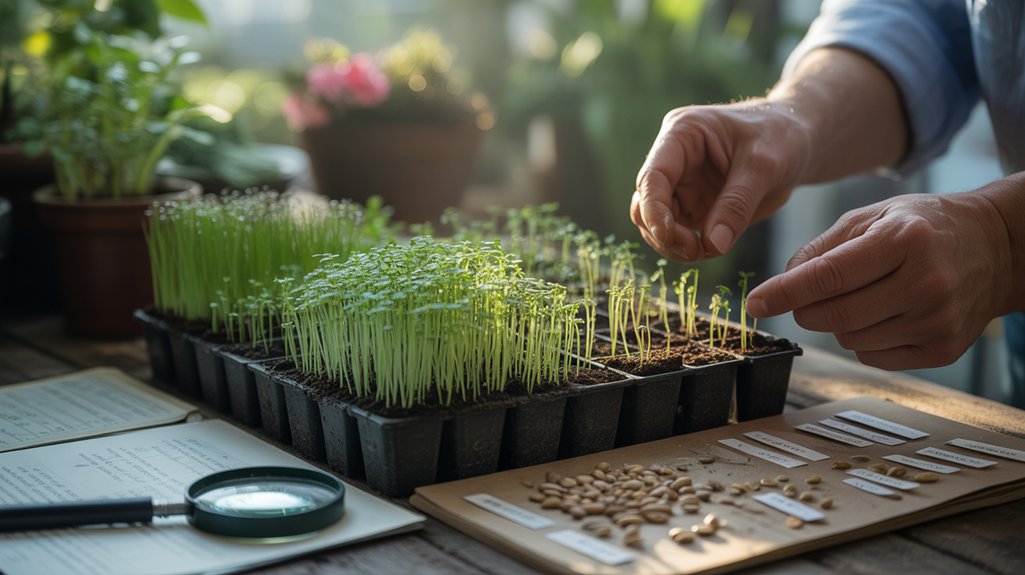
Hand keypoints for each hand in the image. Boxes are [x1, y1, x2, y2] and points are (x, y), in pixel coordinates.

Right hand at [631, 99, 810, 260]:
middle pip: (646, 204)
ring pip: (656, 224)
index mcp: (682, 134)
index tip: (668, 236)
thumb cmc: (782, 137)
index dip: (653, 209)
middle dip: (664, 232)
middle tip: (695, 251)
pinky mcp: (693, 206)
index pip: (653, 176)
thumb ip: (738, 204)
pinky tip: (710, 248)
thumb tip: (713, 245)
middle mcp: (673, 159)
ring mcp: (681, 184)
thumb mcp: (765, 166)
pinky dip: (688, 248)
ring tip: (705, 251)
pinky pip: (678, 234)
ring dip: (674, 245)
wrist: (799, 141)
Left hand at [746, 191, 1015, 369]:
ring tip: (860, 297)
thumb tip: (783, 282)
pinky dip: (863, 340)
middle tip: (803, 299)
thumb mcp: (872, 216)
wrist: (995, 248)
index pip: (828, 276)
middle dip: (805, 310)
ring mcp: (936, 320)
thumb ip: (821, 247)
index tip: (755, 304)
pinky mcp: (942, 350)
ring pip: (851, 340)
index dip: (785, 292)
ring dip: (836, 324)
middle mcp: (925, 282)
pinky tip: (883, 314)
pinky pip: (874, 357)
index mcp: (904, 240)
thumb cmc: (922, 227)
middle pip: (835, 315)